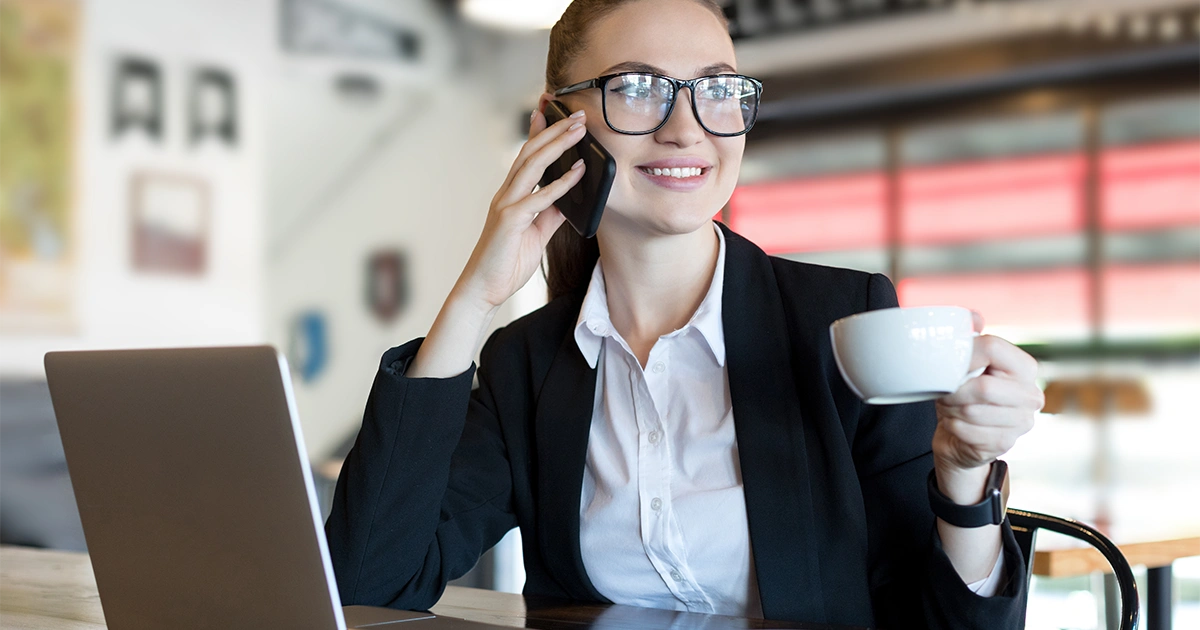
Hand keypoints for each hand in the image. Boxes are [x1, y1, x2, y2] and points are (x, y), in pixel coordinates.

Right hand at [454, 103, 587, 309]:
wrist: (482, 289)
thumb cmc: (505, 263)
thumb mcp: (536, 235)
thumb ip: (550, 215)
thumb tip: (570, 201)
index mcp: (510, 196)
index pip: (526, 156)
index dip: (538, 132)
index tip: (552, 112)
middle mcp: (506, 195)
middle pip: (531, 153)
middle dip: (555, 131)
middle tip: (577, 115)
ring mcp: (506, 205)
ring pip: (532, 166)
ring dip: (558, 145)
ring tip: (579, 130)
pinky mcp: (510, 220)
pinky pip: (539, 197)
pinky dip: (560, 183)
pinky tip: (578, 172)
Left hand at [932, 312, 1042, 498]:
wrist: (959, 436)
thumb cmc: (963, 394)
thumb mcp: (965, 365)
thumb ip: (971, 338)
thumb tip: (974, 318)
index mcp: (1025, 367)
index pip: (992, 348)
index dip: (964, 356)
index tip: (948, 365)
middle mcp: (1031, 395)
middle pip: (983, 387)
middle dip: (954, 392)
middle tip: (944, 393)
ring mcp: (1023, 422)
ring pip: (972, 411)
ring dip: (951, 409)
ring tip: (949, 407)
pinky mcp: (1007, 443)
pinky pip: (968, 431)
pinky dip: (952, 426)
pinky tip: (955, 424)